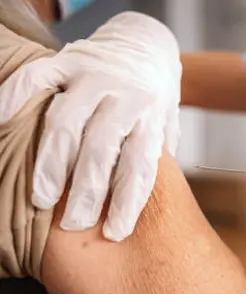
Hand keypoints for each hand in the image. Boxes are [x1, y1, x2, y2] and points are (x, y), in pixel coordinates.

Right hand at [0, 11, 181, 240]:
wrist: (148, 47)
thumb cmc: (155, 99)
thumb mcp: (167, 126)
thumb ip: (158, 157)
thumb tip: (148, 204)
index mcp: (151, 118)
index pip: (140, 165)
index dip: (128, 202)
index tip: (114, 232)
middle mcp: (126, 97)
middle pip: (102, 149)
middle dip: (87, 191)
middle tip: (73, 223)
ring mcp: (96, 77)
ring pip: (68, 121)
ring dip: (53, 163)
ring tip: (42, 199)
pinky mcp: (70, 59)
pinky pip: (38, 77)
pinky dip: (15, 96)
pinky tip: (0, 121)